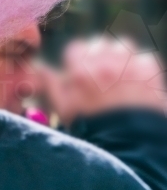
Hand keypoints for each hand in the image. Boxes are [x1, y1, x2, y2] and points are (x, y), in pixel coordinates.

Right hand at [36, 36, 166, 125]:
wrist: (130, 145)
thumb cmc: (92, 129)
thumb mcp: (64, 109)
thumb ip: (51, 85)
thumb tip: (40, 69)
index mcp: (81, 70)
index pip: (76, 49)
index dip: (78, 60)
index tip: (81, 71)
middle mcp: (104, 62)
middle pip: (99, 44)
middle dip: (99, 55)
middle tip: (102, 74)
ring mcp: (129, 64)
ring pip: (123, 46)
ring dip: (121, 56)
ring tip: (121, 75)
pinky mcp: (150, 71)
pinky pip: (145, 58)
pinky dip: (141, 67)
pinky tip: (138, 83)